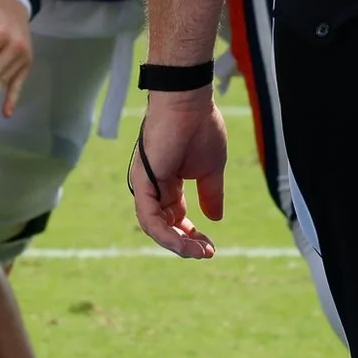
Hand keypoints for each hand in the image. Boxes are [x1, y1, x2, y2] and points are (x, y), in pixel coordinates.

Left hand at [130, 89, 228, 258]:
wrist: (189, 103)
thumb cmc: (201, 128)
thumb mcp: (211, 170)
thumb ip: (210, 195)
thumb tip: (215, 219)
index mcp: (169, 182)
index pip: (176, 217)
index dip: (192, 235)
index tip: (211, 247)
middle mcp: (154, 186)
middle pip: (165, 225)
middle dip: (186, 243)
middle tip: (206, 254)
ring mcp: (146, 184)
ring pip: (154, 227)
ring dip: (177, 244)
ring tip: (198, 253)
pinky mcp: (142, 182)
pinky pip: (148, 217)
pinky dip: (165, 234)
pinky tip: (184, 244)